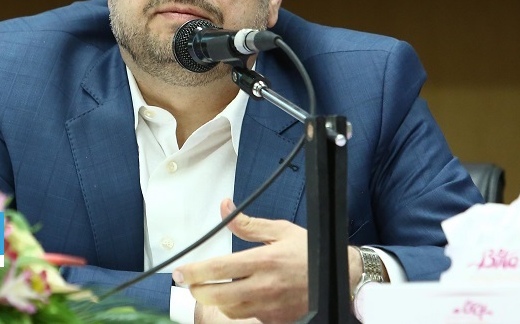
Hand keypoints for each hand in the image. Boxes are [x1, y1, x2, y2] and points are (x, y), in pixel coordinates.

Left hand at [173, 198, 307, 322]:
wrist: (339, 276)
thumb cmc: (308, 250)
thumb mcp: (279, 230)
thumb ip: (247, 224)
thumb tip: (224, 207)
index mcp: (263, 261)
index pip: (219, 269)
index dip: (194, 272)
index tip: (180, 272)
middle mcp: (264, 286)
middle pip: (217, 296)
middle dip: (197, 291)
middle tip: (190, 283)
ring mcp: (269, 306)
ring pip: (230, 310)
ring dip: (217, 300)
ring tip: (214, 288)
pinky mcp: (275, 319)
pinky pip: (248, 316)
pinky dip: (238, 307)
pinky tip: (240, 296)